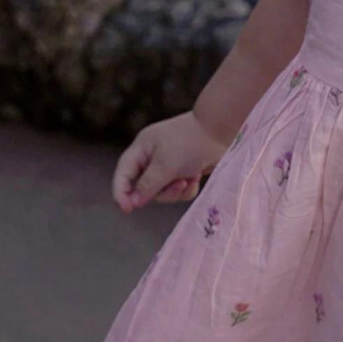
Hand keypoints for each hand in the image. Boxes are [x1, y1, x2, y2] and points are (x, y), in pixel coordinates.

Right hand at [112, 111, 231, 213]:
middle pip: (145, 188)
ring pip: (163, 192)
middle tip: (178, 184)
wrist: (221, 130)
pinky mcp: (184, 171)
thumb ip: (148, 185)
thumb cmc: (190, 144)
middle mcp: (152, 157)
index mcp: (141, 149)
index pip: (123, 174)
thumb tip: (134, 202)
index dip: (121, 193)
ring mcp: (169, 165)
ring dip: (177, 190)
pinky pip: (179, 190)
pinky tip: (197, 176)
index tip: (127, 210)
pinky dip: (188, 187)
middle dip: (162, 191)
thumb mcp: (165, 165)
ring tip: (189, 178)